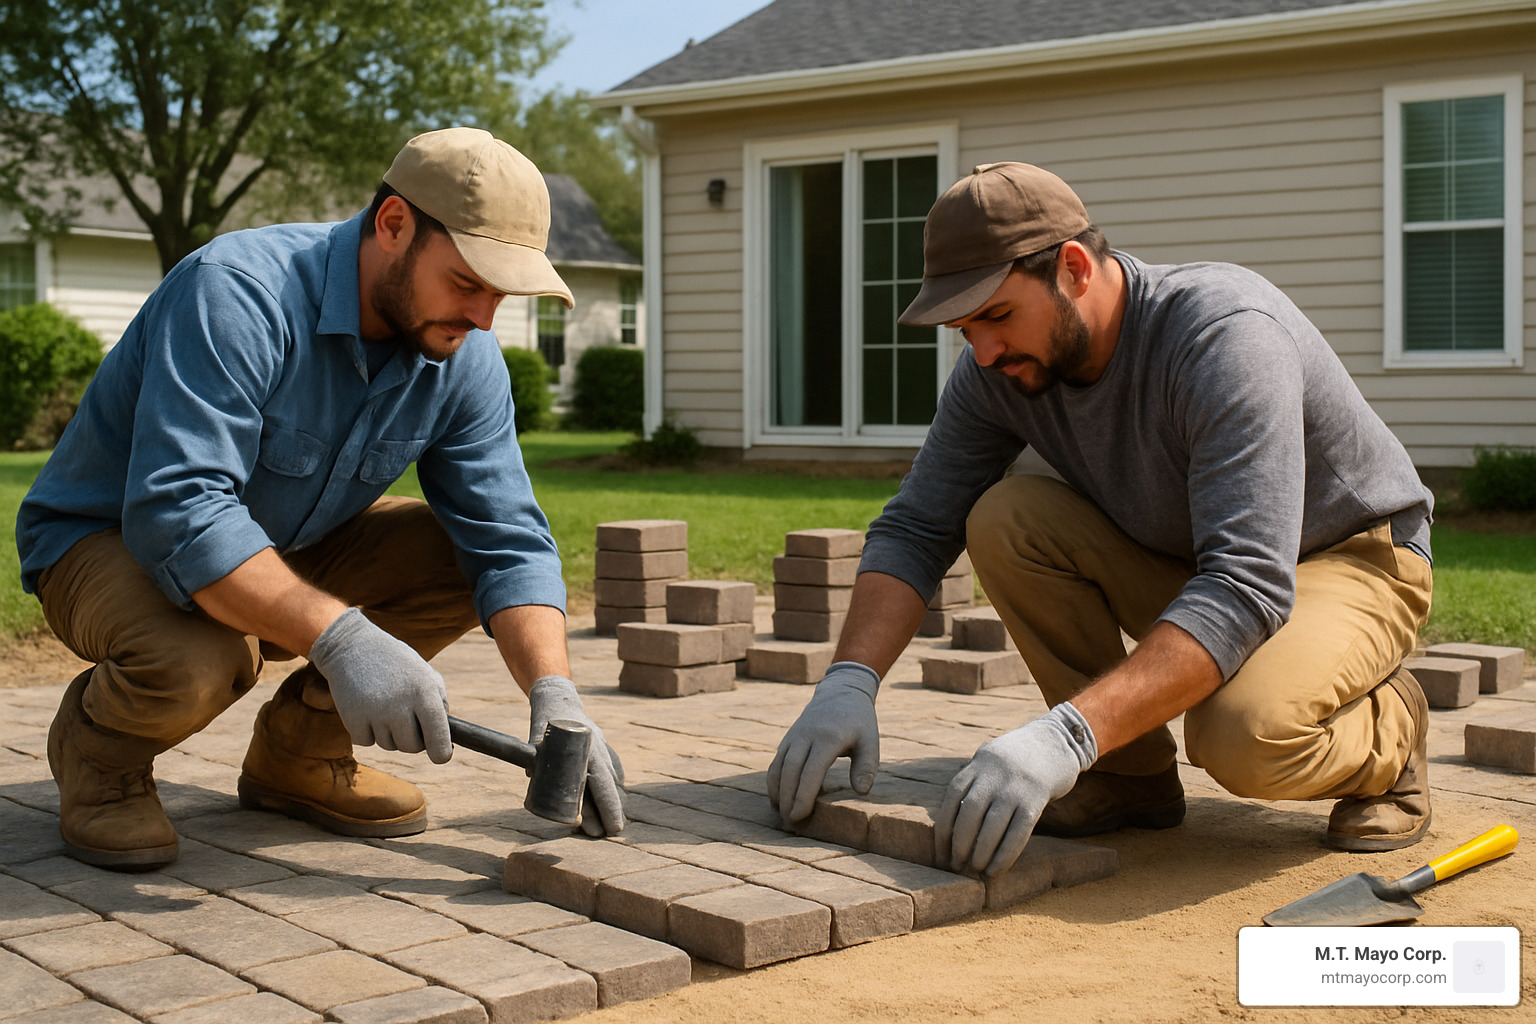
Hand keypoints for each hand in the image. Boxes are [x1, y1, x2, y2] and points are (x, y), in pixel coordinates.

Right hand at [308, 608, 451, 762]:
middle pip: (413, 747)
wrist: (352, 647)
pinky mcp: (352, 719)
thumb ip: (439, 702)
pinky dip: (367, 731)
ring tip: (384, 705)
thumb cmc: (395, 662)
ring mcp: (375, 713)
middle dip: (412, 739)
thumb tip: (445, 738)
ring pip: (389, 745)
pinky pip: (367, 742)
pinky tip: (366, 708)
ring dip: (389, 733)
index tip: (441, 756)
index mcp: (424, 692)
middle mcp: (400, 705)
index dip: (442, 753)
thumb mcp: (424, 673)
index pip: (438, 736)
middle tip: (405, 718)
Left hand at [528, 675, 625, 835]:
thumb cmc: (545, 724)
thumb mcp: (537, 741)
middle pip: (609, 787)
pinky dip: (615, 784)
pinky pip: (613, 768)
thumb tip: (534, 780)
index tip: (611, 827)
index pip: (601, 785)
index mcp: (586, 750)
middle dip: (613, 811)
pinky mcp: (603, 747)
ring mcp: (603, 748)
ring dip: (615, 800)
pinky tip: (619, 797)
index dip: (607, 808)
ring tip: (615, 821)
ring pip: (613, 779)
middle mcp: (599, 750)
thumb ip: (537, 760)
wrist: (558, 700)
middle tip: (614, 832)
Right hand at [767, 661, 880, 823]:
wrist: (841, 691)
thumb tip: (861, 792)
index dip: (803, 796)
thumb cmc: (859, 721)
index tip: (800, 816)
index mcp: (828, 738)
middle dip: (787, 799)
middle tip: (789, 823)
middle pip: (790, 771)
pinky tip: (777, 798)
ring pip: (778, 767)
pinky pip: (776, 762)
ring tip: (781, 814)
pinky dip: (774, 781)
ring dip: (777, 792)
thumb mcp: (870, 740)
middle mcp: (806, 736)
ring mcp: (794, 736)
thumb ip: (867, 766)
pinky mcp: (788, 738)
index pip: (811, 771)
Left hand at [935, 702, 1096, 874]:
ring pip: (992, 825)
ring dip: (981, 852)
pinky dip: (1005, 854)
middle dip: (960, 844)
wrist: (1055, 742)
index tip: (940, 854)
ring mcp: (1015, 786)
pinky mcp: (1036, 799)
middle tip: (957, 865)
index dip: (943, 830)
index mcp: (977, 765)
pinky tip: (996, 869)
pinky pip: (1018, 832)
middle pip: (969, 813)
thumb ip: (971, 784)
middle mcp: (994, 775)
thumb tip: (952, 825)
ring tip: (976, 869)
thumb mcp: (989, 761)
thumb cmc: (1015, 760)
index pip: (951, 799)